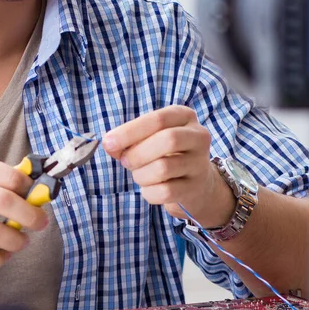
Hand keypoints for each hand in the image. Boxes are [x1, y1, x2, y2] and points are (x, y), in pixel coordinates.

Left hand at [102, 106, 234, 226]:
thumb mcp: (148, 139)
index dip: (130, 131)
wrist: (195, 182)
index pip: (158, 119)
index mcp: (184, 116)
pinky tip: (150, 188)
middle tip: (125, 162)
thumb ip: (128, 140)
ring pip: (164, 168)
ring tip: (140, 175)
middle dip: (137, 153)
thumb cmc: (165, 154)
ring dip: (141, 175)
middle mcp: (198, 137)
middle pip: (167, 140)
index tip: (109, 142)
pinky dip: (149, 192)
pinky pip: (165, 192)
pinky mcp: (195, 188)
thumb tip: (109, 144)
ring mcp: (200, 163)